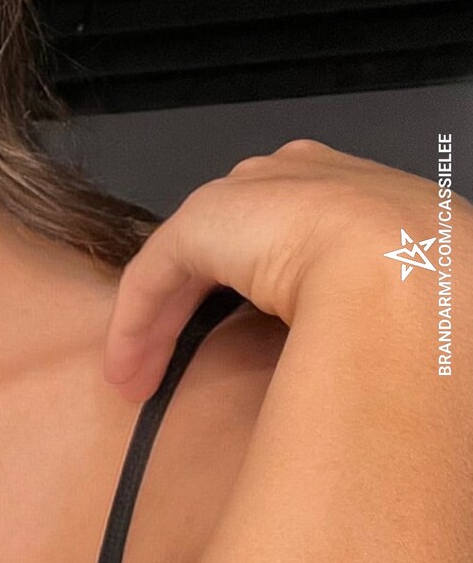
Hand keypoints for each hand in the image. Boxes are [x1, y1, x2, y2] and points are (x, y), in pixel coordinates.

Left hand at [102, 138, 463, 403]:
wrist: (411, 269)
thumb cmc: (435, 289)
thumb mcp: (418, 291)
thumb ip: (384, 303)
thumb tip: (381, 357)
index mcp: (359, 193)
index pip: (293, 231)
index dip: (267, 284)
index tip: (261, 337)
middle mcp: (299, 180)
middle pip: (229, 244)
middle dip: (198, 307)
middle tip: (176, 368)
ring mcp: (251, 194)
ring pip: (185, 264)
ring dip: (157, 327)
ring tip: (138, 382)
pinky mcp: (204, 220)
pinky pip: (155, 275)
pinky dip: (137, 324)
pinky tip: (127, 372)